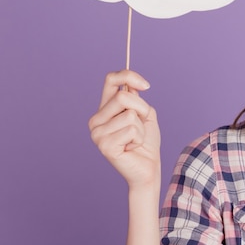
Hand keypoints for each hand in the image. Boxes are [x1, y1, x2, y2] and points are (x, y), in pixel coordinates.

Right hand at [88, 70, 160, 189]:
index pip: (111, 80)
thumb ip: (136, 99)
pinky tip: (132, 148)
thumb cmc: (146, 143)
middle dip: (141, 109)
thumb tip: (131, 85)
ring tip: (135, 141)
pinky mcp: (105, 146)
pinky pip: (132, 130)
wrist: (148, 168)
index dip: (129, 75)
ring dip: (141, 128)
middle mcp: (96, 120)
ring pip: (130, 115)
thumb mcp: (145, 115)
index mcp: (104, 110)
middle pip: (122, 96)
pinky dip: (139, 139)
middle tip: (141, 126)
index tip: (146, 86)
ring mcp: (97, 134)